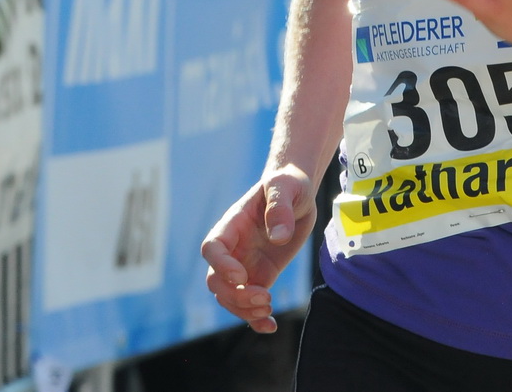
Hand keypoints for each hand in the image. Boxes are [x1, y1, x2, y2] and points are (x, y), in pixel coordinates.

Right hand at [201, 165, 315, 333]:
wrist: (299, 193)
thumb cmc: (288, 184)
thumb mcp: (286, 187)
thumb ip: (280, 208)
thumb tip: (279, 238)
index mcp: (233, 225)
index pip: (212, 248)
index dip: (220, 265)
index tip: (241, 275)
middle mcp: (234, 248)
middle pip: (216, 281)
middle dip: (236, 295)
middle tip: (265, 297)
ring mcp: (245, 264)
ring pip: (229, 297)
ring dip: (244, 310)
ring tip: (269, 310)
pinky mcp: (261, 275)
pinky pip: (251, 303)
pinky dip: (256, 320)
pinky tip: (271, 327)